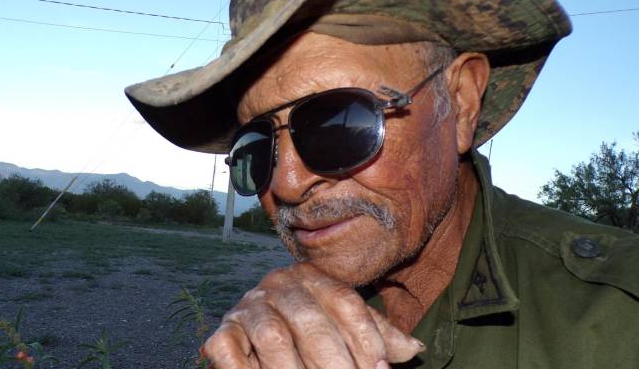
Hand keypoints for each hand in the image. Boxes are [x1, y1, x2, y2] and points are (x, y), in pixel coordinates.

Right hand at [201, 262, 424, 368]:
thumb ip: (377, 337)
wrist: (255, 339)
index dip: (366, 337)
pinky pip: (230, 349)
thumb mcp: (344, 329)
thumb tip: (415, 348)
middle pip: (311, 321)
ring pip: (274, 338)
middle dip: (335, 361)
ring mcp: (249, 307)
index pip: (345, 302)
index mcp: (312, 278)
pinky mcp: (223, 332)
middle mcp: (279, 285)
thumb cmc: (310, 334)